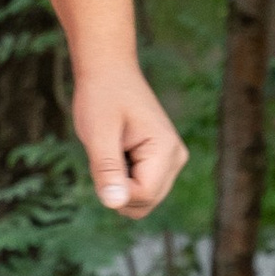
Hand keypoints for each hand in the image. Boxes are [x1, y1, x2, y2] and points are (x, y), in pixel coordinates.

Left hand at [72, 62, 186, 217]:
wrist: (109, 71)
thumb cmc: (101, 97)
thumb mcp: (98, 134)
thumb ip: (107, 170)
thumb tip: (114, 204)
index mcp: (166, 151)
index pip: (142, 196)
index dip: (114, 189)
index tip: (101, 160)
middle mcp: (176, 159)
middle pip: (144, 203)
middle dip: (116, 187)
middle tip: (104, 152)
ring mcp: (171, 160)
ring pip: (141, 198)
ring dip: (117, 183)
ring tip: (111, 149)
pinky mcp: (161, 161)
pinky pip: (139, 187)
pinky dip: (120, 177)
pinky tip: (116, 150)